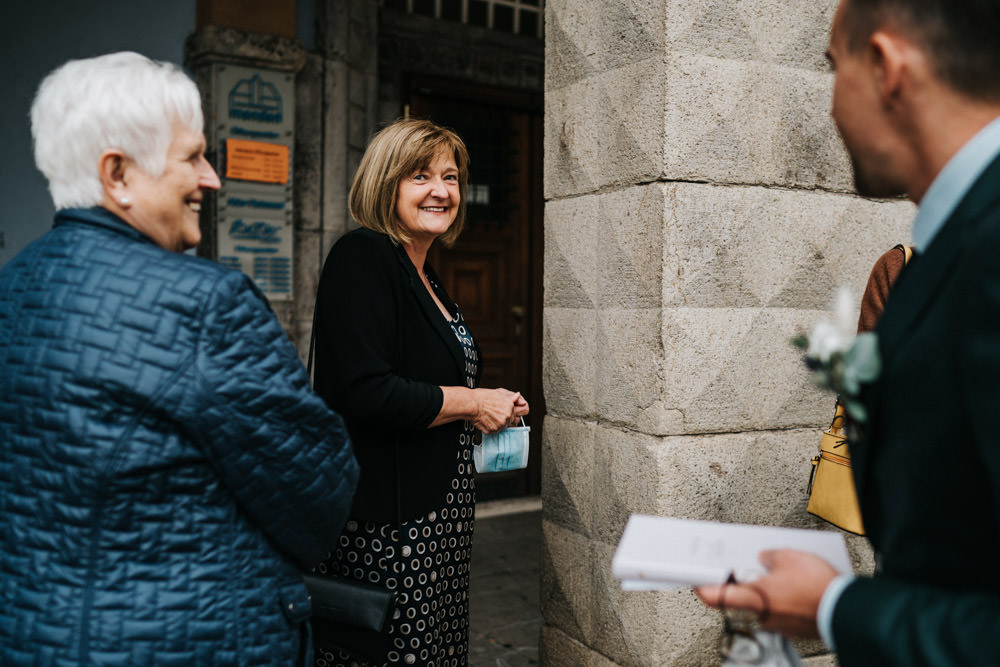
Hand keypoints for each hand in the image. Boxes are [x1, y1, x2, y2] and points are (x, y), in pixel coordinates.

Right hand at [473, 388, 529, 432]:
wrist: (471, 405)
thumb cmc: (481, 397)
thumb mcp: (498, 392)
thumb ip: (511, 396)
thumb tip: (518, 397)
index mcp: (510, 405)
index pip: (523, 411)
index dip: (516, 410)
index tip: (513, 411)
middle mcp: (507, 415)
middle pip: (514, 420)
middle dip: (508, 418)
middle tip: (498, 413)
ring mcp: (501, 424)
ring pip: (505, 426)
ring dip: (500, 423)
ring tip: (491, 415)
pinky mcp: (494, 430)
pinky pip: (496, 431)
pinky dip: (492, 427)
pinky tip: (487, 419)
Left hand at [695, 549, 838, 638]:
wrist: (846, 610)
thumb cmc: (817, 587)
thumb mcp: (789, 558)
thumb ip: (770, 556)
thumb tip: (765, 558)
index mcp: (753, 598)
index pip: (713, 596)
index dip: (700, 584)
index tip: (692, 575)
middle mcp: (760, 615)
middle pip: (734, 599)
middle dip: (732, 582)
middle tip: (731, 567)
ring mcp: (775, 624)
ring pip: (755, 605)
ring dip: (756, 589)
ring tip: (763, 571)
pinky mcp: (790, 626)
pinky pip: (774, 610)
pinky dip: (773, 597)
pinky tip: (783, 583)